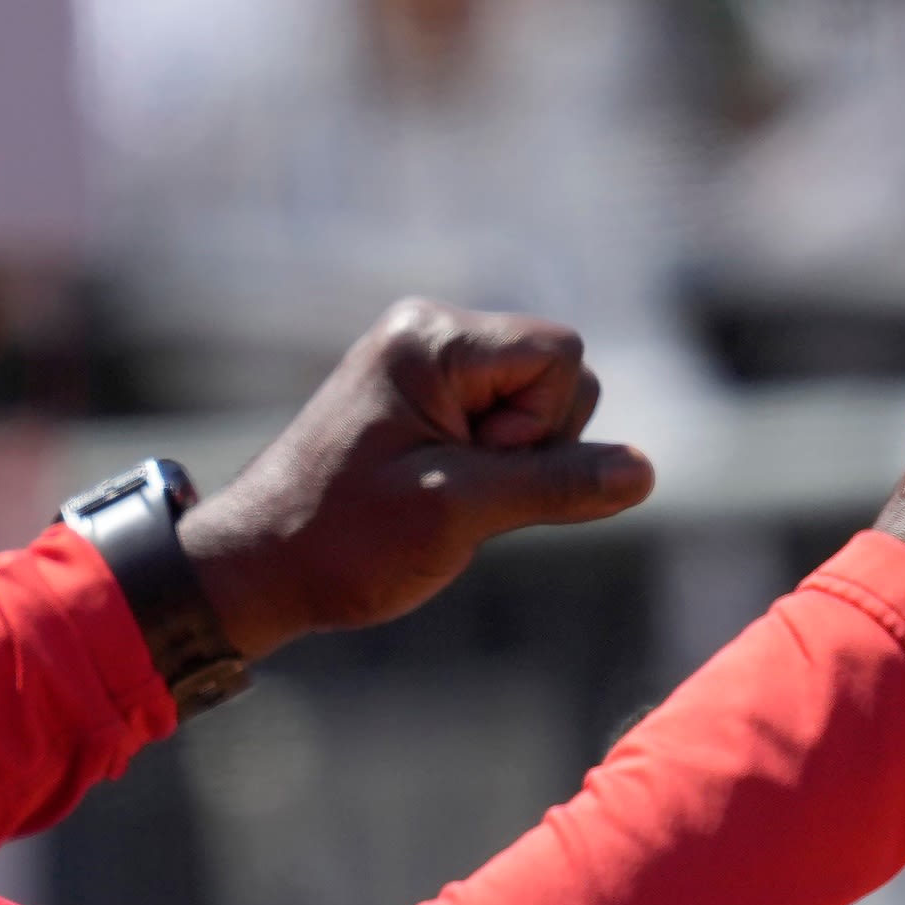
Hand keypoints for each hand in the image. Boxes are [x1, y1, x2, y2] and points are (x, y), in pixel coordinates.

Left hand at [177, 299, 657, 659]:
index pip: (562, 355)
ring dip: (514, 463)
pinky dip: (493, 469)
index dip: (542, 425)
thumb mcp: (457, 514)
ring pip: (541, 405)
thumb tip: (645, 471)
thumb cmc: (342, 540)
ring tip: (441, 497)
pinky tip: (440, 496)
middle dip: (533, 443)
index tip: (472, 469)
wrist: (259, 568)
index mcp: (431, 339)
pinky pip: (506, 426)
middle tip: (452, 488)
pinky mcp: (429, 406)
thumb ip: (555, 485)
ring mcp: (429, 369)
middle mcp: (431, 336)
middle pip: (560, 374)